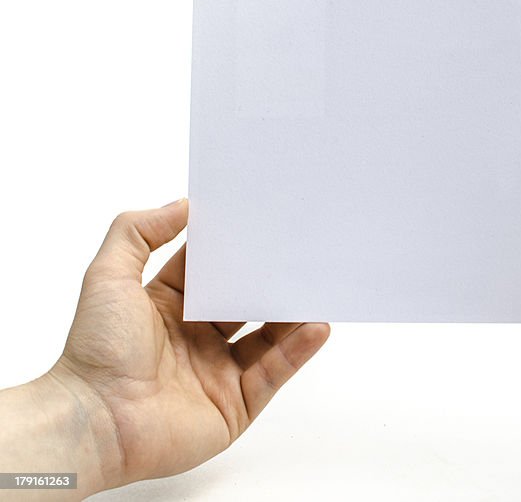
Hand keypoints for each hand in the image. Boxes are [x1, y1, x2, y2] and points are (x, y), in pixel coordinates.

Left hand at [2, 200, 329, 497]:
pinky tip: (316, 326)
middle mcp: (194, 340)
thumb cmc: (96, 351)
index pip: (210, 274)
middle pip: (245, 304)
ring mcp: (217, 374)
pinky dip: (298, 351)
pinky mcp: (235, 406)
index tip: (262, 224)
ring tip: (318, 289)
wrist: (95, 422)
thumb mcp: (107, 276)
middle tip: (301, 254)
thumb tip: (183, 204)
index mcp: (166, 310)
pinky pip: (274, 373)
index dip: (234, 251)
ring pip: (268, 338)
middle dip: (271, 281)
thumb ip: (138, 233)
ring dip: (292, 315)